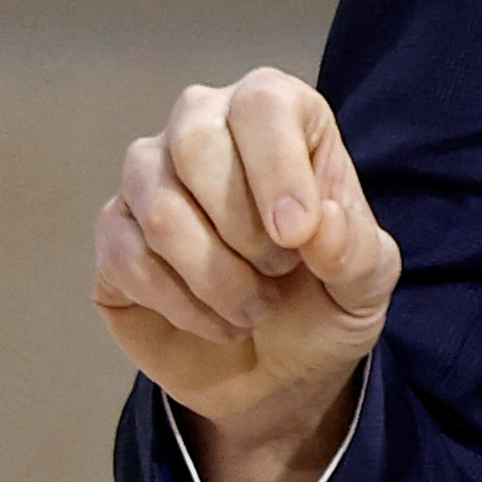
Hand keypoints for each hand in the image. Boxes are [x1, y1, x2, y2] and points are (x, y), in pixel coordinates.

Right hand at [94, 68, 400, 481]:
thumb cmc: (333, 307)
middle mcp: (205, 130)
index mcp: (281, 117)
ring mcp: (147, 183)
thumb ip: (353, 244)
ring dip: (209, 275)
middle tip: (276, 278)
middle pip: (189, 139)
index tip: (297, 240)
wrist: (281, 380)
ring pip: (151, 205)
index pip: (262, 101)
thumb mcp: (370, 282)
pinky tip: (209, 324)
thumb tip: (308, 223)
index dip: (273, 167)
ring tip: (251, 310)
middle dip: (236, 225)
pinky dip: (172, 303)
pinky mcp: (110, 245)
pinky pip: (123, 260)